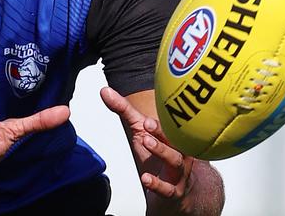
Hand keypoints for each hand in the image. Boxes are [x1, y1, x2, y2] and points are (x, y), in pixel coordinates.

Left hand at [101, 87, 194, 214]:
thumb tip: (104, 91)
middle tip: (146, 127)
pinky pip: (168, 189)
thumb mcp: (139, 130)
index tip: (145, 120)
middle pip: (175, 138)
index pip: (169, 126)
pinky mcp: (173, 192)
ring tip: (146, 142)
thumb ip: (124, 110)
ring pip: (176, 161)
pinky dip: (158, 184)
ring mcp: (178, 172)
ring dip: (162, 151)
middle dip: (161, 132)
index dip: (158, 123)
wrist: (171, 190)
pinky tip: (146, 178)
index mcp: (173, 135)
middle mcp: (180, 151)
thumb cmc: (157, 156)